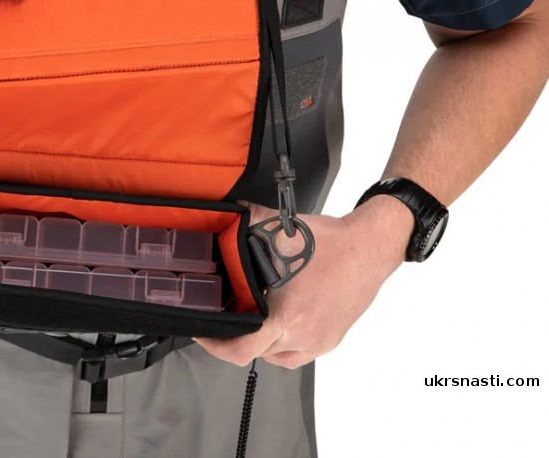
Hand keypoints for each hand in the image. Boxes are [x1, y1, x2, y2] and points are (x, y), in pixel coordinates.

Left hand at [196, 196, 412, 368]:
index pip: (242, 350)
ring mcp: (319, 341)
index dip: (215, 345)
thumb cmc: (331, 242)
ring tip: (249, 323)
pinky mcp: (330, 339)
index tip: (203, 332)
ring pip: (277, 358)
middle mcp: (303, 335)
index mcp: (287, 316)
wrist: (370, 246)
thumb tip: (221, 215)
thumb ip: (244, 228)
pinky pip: (298, 353)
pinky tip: (277, 324)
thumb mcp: (278, 232)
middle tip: (222, 321)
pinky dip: (282, 344)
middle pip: (257, 353)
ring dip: (260, 345)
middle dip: (235, 339)